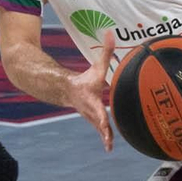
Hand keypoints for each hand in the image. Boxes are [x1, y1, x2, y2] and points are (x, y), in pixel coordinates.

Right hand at [68, 29, 114, 150]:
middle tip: (108, 141)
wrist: (69, 91)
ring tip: (109, 146)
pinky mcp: (94, 123)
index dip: (100, 114)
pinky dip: (105, 138)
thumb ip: (106, 51)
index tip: (102, 122)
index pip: (97, 107)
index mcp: (93, 100)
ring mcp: (92, 119)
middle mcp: (92, 112)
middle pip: (98, 122)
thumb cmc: (87, 79)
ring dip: (105, 137)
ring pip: (100, 130)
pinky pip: (101, 132)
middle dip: (103, 131)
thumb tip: (111, 33)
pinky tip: (109, 147)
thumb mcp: (97, 66)